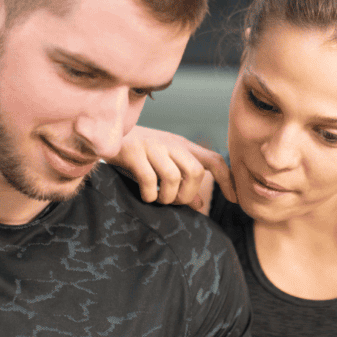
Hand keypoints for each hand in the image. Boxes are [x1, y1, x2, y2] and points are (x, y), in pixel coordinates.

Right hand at [109, 126, 235, 209]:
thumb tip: (201, 203)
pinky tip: (145, 196)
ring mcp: (152, 146)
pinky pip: (149, 179)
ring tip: (158, 200)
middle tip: (175, 201)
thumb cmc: (137, 154)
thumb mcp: (162, 165)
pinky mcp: (132, 152)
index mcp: (182, 146)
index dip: (228, 179)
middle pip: (196, 172)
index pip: (214, 160)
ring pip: (174, 177)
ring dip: (168, 197)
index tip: (234, 199)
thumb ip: (182, 183)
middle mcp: (171, 144)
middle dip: (189, 194)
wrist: (102, 133)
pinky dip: (149, 194)